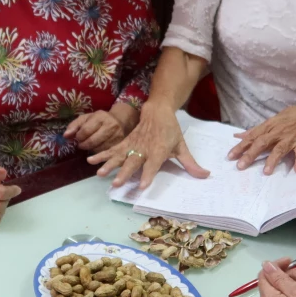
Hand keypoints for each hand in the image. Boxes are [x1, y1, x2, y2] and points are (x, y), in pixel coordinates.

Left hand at [64, 110, 125, 152]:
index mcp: (100, 117)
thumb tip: (65, 135)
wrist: (120, 120)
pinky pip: (105, 152)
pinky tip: (96, 148)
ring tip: (88, 145)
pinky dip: (97, 152)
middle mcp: (110, 126)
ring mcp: (116, 135)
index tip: (77, 138)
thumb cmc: (99, 119)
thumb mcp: (86, 118)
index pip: (86, 130)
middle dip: (83, 144)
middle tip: (81, 144)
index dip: (79, 137)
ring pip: (98, 148)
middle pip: (92, 141)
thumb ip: (75, 125)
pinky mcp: (119, 144)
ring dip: (90, 149)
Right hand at [89, 104, 208, 189]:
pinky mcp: (125, 142)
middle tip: (116, 183)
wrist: (157, 109)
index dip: (147, 175)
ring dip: (109, 165)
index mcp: (159, 151)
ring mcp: (133, 145)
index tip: (142, 186)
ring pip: (119, 156)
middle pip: (133, 162)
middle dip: (124, 173)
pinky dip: (101, 155)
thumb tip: (205, 176)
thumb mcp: (182, 146)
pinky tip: (90, 161)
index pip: (153, 165)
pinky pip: (112, 150)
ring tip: (100, 174)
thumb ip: (190, 164)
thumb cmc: (171, 130)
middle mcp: (144, 149)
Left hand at [226, 100, 295, 173]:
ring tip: (266, 172)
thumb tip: (238, 135)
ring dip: (273, 160)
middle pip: (262, 143)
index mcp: (269, 126)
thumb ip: (255, 130)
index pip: (252, 137)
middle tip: (241, 166)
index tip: (230, 156)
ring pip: (279, 149)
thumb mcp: (272, 121)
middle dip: (251, 154)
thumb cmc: (290, 117)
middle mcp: (278, 132)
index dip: (241, 146)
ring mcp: (291, 137)